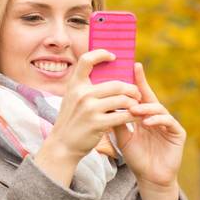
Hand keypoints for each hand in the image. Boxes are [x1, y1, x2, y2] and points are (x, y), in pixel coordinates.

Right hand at [33, 50, 141, 187]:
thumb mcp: (72, 99)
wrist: (62, 145)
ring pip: (123, 99)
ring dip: (134, 103)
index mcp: (74, 85)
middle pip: (116, 84)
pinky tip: (135, 117)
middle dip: (131, 88)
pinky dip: (133, 116)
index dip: (101, 54)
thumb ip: (85, 87)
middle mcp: (81, 94)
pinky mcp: (97, 124)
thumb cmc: (72, 121)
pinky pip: (123, 116)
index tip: (114, 57)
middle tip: (136, 94)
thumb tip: (110, 76)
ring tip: (136, 106)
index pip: (87, 60)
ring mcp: (89, 109)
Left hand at [116, 63, 184, 199]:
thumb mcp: (122, 136)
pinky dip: (157, 120)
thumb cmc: (136, 157)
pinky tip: (147, 122)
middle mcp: (157, 116)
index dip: (136, 80)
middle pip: (150, 97)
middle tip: (132, 78)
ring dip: (145, 108)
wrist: (150, 178)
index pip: (139, 94)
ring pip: (158, 108)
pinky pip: (168, 122)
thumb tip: (103, 102)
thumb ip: (116, 120)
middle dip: (141, 86)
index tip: (131, 64)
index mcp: (144, 115)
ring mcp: (169, 124)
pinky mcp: (178, 133)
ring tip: (134, 110)